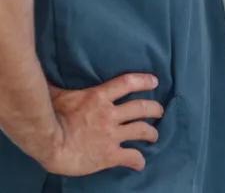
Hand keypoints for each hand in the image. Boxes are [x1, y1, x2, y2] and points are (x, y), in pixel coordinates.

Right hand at [42, 73, 162, 175]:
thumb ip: (60, 86)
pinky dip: (138, 160)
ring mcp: (112, 135)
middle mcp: (110, 114)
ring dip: (151, 132)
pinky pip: (130, 156)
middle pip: (140, 107)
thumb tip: (50, 78)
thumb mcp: (59, 94)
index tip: (155, 81)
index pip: (128, 83)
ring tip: (154, 135)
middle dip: (153, 108)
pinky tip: (140, 163)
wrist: (50, 143)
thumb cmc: (51, 116)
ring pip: (140, 130)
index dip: (144, 81)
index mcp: (100, 96)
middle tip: (159, 111)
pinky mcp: (109, 154)